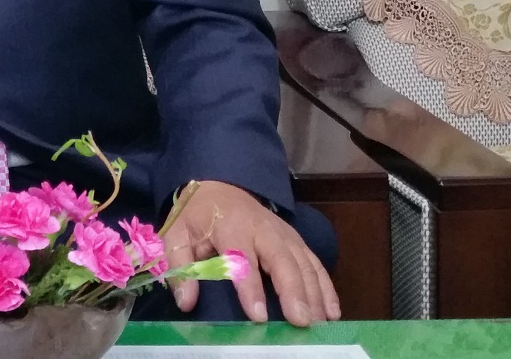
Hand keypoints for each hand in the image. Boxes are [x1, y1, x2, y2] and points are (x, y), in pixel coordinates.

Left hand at [162, 180, 339, 327]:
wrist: (220, 186)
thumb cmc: (199, 216)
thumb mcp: (178, 233)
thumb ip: (180, 265)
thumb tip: (186, 301)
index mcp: (231, 226)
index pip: (241, 258)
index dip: (250, 287)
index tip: (258, 316)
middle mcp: (263, 229)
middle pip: (282, 260)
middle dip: (293, 291)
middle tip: (301, 321)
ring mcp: (284, 234)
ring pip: (303, 263)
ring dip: (314, 293)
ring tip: (319, 323)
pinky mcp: (296, 241)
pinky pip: (315, 263)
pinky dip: (326, 287)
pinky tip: (332, 312)